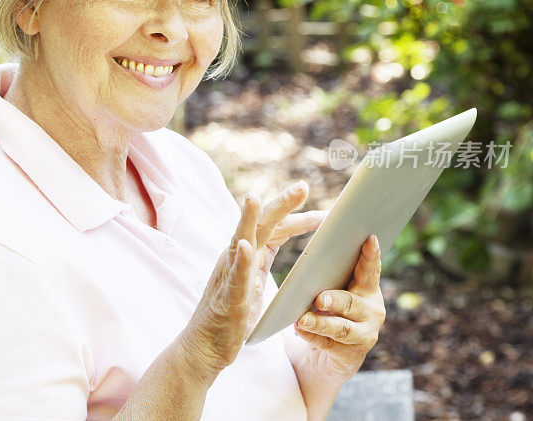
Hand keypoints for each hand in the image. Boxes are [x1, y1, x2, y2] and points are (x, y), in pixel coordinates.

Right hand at [179, 181, 326, 376]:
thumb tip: (282, 253)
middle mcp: (236, 258)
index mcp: (248, 255)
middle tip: (303, 186)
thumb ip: (262, 263)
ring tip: (255, 198)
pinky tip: (246, 246)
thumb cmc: (231, 315)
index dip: (299, 217)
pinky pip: (234, 277)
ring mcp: (229, 276)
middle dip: (280, 204)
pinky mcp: (227, 298)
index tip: (328, 214)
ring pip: (239, 241)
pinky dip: (240, 260)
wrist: (205, 345)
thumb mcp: (253, 284)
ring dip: (248, 219)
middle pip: (260, 224)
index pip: (276, 228)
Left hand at [292, 234, 386, 381]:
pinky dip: (312, 337)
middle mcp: (371, 312)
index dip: (370, 256)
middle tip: (318, 298)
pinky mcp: (350, 356)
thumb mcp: (331, 293)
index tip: (370, 238)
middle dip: (334, 299)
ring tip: (302, 319)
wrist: (326, 358)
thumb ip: (328, 276)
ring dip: (320, 323)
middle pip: (350, 302)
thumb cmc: (326, 314)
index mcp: (367, 290)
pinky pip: (328, 345)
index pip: (370, 271)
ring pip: (340, 327)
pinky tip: (300, 331)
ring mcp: (364, 336)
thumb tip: (315, 254)